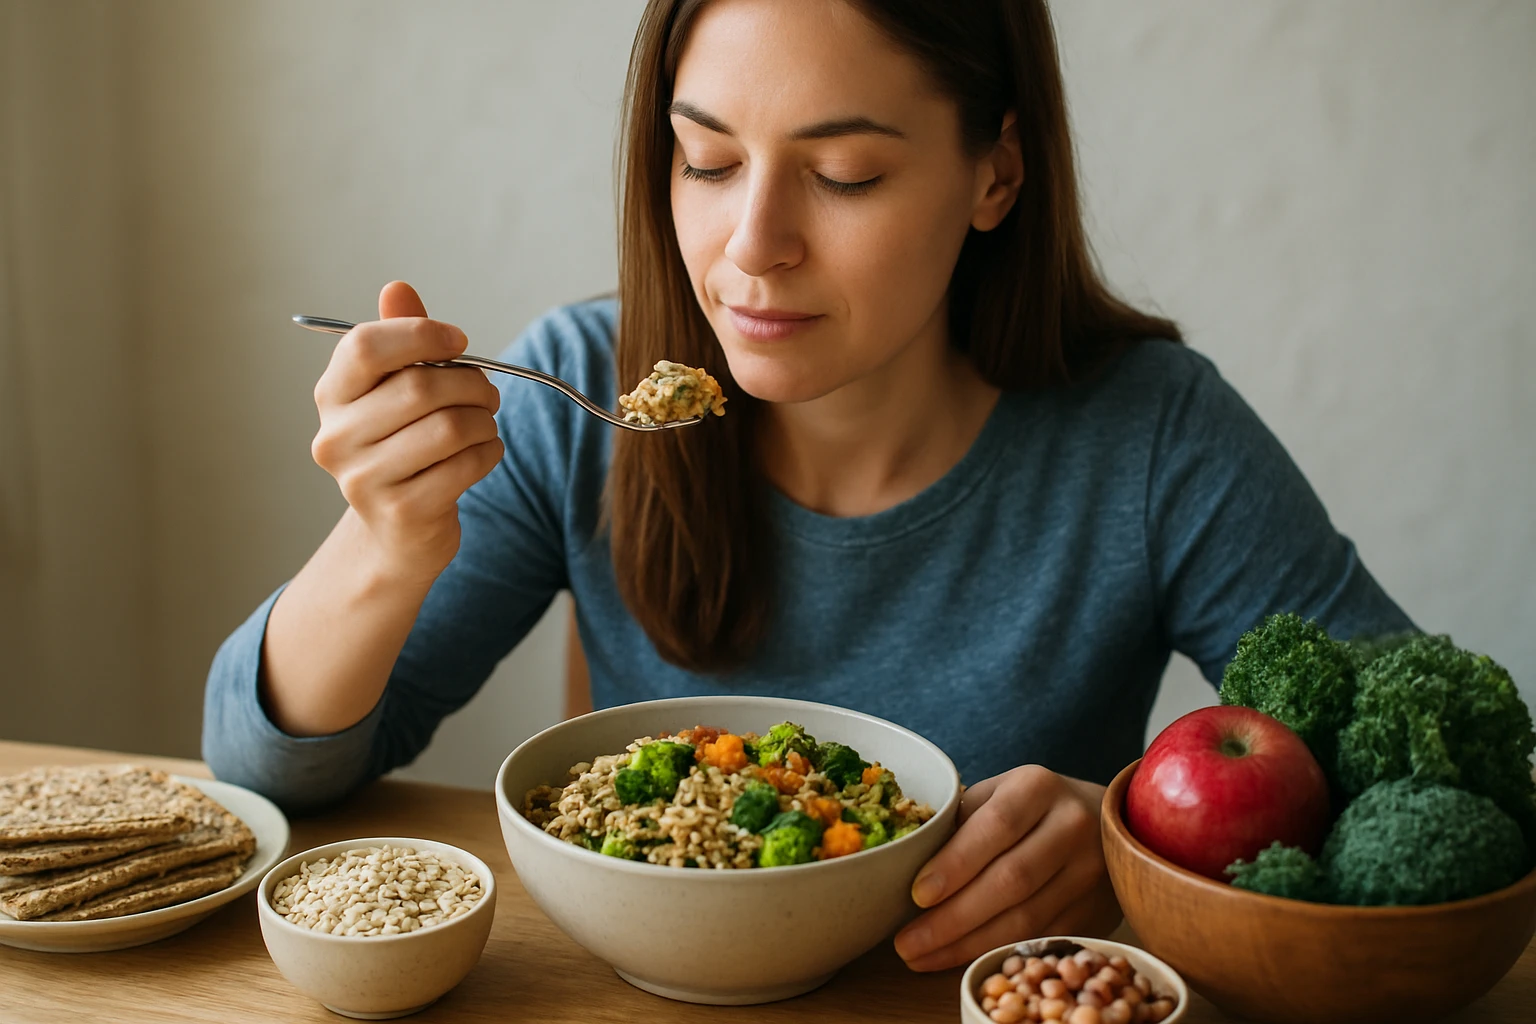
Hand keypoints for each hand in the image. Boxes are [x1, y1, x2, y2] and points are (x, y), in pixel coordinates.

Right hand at [310, 281, 504, 581]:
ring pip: (449, 427)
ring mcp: (364, 479)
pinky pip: (464, 466)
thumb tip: (397, 288)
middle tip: (488, 393)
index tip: (458, 342)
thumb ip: (400, 339)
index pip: (364, 346)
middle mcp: (336, 438)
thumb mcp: (396, 390)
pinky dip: (488, 453)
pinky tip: (484, 453)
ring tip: (484, 424)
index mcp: (331, 396)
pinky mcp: (401, 512)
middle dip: (471, 384)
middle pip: (420, 387)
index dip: (420, 334)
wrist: (396, 533)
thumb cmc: (403, 446)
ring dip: (483, 420)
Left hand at [894, 765, 1121, 970]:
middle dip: (953, 918)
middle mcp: (1072, 826)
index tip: (917, 895)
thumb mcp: (999, 794)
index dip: (955, 864)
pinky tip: (963, 960)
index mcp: (1038, 787)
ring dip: (969, 945)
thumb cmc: (1031, 808)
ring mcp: (1089, 872)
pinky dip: (999, 953)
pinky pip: (1042, 939)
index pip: (995, 827)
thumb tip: (907, 863)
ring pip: (1027, 918)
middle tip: (908, 943)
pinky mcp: (1095, 911)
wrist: (1105, 821)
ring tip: (923, 958)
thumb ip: (961, 821)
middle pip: (1011, 880)